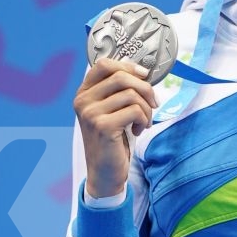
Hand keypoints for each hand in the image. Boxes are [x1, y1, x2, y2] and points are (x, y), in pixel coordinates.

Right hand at [74, 57, 156, 197]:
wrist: (105, 172)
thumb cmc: (112, 141)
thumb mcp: (112, 111)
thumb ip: (119, 91)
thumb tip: (140, 71)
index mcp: (83, 93)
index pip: (103, 64)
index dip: (128, 66)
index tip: (145, 76)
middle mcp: (83, 101)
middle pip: (121, 77)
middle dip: (145, 89)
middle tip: (153, 103)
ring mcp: (91, 113)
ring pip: (131, 94)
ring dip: (146, 109)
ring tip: (144, 122)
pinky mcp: (103, 126)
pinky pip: (135, 110)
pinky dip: (144, 119)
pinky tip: (138, 130)